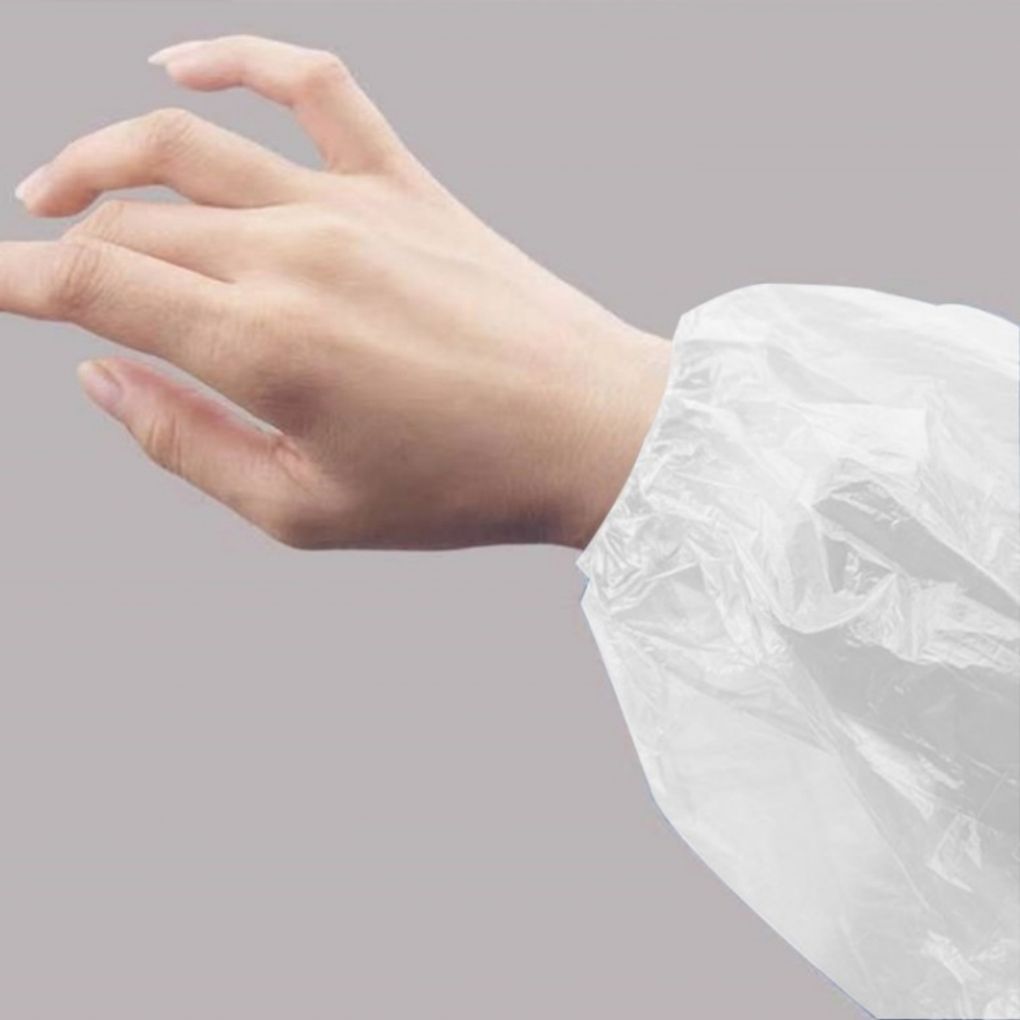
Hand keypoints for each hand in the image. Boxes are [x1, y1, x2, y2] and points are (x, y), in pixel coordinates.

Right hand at [3, 35, 668, 550]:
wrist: (588, 433)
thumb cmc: (458, 487)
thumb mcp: (305, 510)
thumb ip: (186, 445)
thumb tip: (101, 379)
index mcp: (263, 346)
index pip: (93, 285)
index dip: (17, 282)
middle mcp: (295, 256)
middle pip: (132, 224)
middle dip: (64, 245)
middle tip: (43, 274)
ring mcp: (354, 206)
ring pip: (189, 144)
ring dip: (105, 157)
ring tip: (58, 186)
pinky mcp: (407, 185)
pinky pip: (315, 87)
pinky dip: (239, 57)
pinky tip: (183, 64)